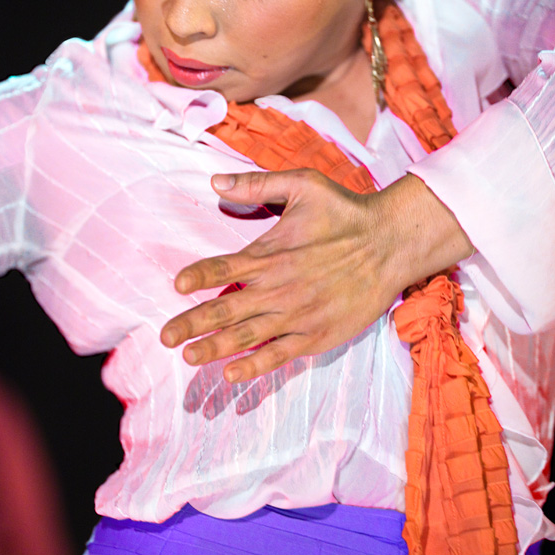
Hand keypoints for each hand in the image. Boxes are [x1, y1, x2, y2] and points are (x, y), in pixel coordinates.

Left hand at [160, 171, 473, 382]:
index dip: (197, 277)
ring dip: (213, 347)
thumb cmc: (345, 212)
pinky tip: (231, 374)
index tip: (176, 286)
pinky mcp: (316, 335)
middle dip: (190, 323)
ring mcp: (296, 315)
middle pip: (224, 308)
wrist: (390, 243)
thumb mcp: (303, 185)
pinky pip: (278, 355)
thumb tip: (214, 181)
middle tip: (164, 337)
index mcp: (270, 253)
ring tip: (187, 356)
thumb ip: (257, 184)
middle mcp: (278, 287)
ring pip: (245, 336)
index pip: (222, 268)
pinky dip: (254, 365)